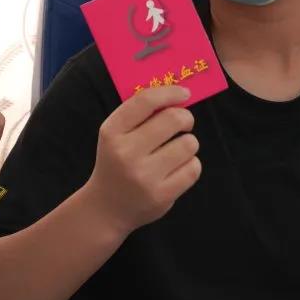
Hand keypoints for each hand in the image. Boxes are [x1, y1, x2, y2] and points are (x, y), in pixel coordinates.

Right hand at [82, 86, 200, 236]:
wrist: (106, 207)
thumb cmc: (116, 162)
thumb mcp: (115, 135)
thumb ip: (139, 114)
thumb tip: (178, 95)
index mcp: (112, 132)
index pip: (145, 101)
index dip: (170, 92)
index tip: (184, 93)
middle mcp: (126, 152)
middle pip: (173, 119)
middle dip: (186, 117)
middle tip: (184, 122)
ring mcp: (144, 176)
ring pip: (189, 144)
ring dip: (188, 143)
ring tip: (176, 150)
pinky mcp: (161, 195)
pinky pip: (193, 168)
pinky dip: (190, 164)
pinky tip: (177, 168)